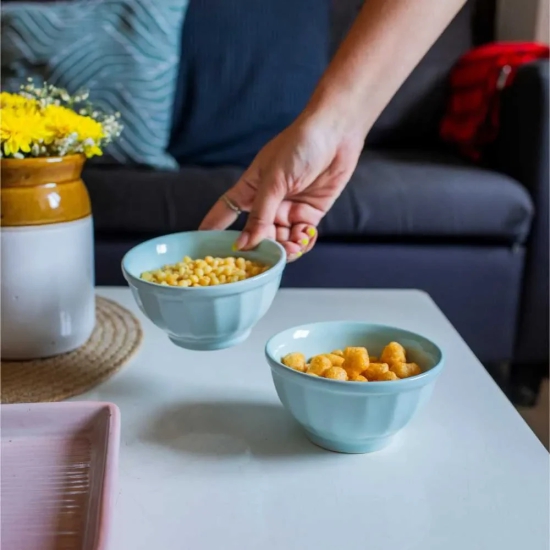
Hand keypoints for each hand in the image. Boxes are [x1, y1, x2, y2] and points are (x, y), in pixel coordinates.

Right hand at [199, 112, 363, 260]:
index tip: (199, 247)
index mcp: (250, 188)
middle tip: (267, 257)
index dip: (212, 229)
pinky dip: (302, 244)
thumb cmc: (299, 146)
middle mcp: (267, 202)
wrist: (337, 134)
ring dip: (286, 248)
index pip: (225, 212)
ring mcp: (288, 209)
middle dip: (262, 248)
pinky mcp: (310, 213)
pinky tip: (304, 240)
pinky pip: (301, 238)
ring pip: (281, 240)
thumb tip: (245, 244)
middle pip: (257, 235)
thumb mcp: (274, 181)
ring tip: (293, 248)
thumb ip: (260, 215)